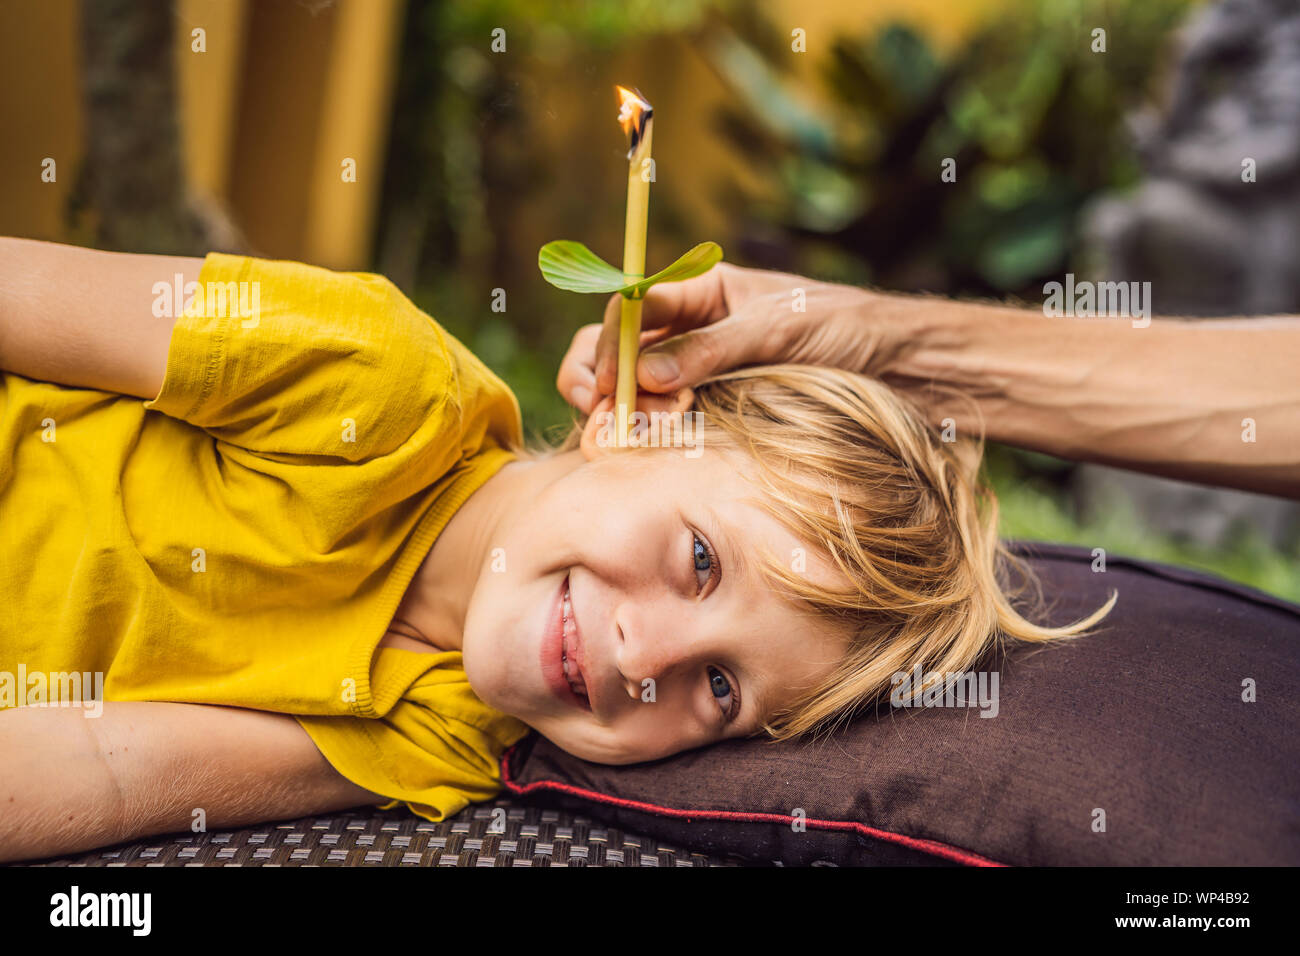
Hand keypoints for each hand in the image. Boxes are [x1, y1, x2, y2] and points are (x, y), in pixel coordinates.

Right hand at [555, 261, 894, 415]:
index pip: (632, 306)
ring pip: (628, 389)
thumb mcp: (778, 331)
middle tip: (609, 417)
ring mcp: (694, 373)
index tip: (610, 384)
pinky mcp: (708, 411)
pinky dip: (647, 436)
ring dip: (619, 413)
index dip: (613, 343)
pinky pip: (661, 421)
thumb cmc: (842, 328)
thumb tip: (643, 374)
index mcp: (700, 291)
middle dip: (599, 380)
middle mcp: (688, 330)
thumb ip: (710, 349)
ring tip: (636, 438)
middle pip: (613, 348)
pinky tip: (655, 452)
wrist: (898, 366)